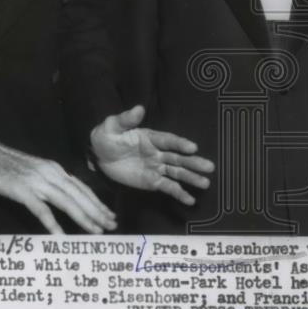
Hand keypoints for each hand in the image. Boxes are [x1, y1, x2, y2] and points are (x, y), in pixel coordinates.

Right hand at [0, 137, 116, 233]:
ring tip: (96, 231)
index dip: (97, 202)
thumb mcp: (35, 171)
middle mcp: (51, 174)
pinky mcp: (22, 191)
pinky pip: (41, 209)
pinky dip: (52, 223)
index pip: (82, 188)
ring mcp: (37, 182)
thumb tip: (64, 197)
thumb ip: (49, 182)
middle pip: (79, 195)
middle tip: (112, 225)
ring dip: (83, 217)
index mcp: (55, 169)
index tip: (109, 214)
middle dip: (97, 211)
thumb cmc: (6, 165)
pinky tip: (61, 236)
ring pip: (67, 202)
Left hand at [90, 105, 214, 204]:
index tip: (193, 148)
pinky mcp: (152, 181)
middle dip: (193, 163)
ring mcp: (156, 167)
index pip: (168, 141)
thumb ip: (126, 119)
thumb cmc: (106, 137)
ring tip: (205, 184)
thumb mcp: (112, 126)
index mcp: (151, 137)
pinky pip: (167, 187)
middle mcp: (158, 152)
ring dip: (191, 178)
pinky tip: (190, 200)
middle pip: (178, 158)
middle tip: (209, 167)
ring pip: (177, 173)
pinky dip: (179, 193)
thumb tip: (139, 108)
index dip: (180, 144)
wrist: (97, 156)